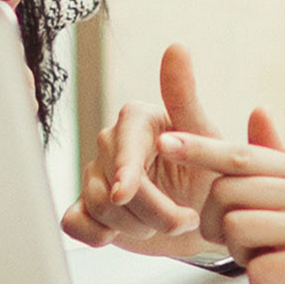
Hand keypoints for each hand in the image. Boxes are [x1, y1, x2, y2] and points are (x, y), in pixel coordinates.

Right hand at [61, 45, 227, 257]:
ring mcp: (96, 176)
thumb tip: (176, 47)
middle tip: (185, 219)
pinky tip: (119, 235)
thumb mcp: (206, 137)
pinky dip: (95, 234)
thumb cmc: (209, 175)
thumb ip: (185, 97)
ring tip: (166, 225)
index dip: (124, 167)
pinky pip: (75, 223)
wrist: (207, 219)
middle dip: (151, 211)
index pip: (122, 138)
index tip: (125, 192)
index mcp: (137, 120)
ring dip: (136, 227)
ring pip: (97, 206)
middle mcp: (112, 144)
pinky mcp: (88, 208)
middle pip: (111, 182)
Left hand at [157, 113, 284, 283]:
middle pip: (225, 196)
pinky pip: (258, 271)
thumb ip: (280, 160)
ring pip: (236, 231)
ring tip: (271, 262)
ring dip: (241, 257)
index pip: (240, 155)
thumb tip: (255, 111)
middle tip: (241, 247)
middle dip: (216, 227)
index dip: (198, 148)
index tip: (164, 142)